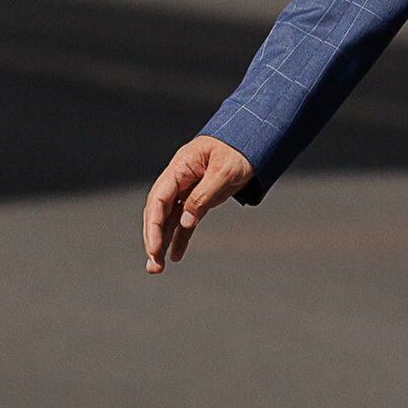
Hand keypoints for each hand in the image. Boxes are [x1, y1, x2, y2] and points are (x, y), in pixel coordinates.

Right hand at [143, 135, 254, 271]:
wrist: (254, 139)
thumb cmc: (239, 149)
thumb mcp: (224, 171)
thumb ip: (203, 196)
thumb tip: (185, 222)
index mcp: (180, 167)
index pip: (159, 198)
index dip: (153, 224)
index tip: (153, 247)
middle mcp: (179, 179)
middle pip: (158, 212)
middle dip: (153, 239)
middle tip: (153, 266)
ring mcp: (187, 189)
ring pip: (169, 220)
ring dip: (162, 243)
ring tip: (156, 269)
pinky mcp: (199, 199)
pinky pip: (185, 222)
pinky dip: (180, 238)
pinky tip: (175, 257)